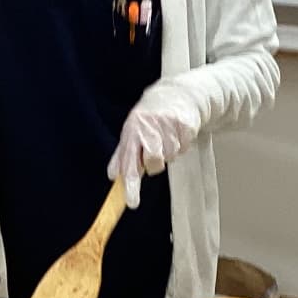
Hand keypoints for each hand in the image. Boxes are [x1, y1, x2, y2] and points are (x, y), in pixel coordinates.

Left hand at [108, 81, 203, 207]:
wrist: (175, 94)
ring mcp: (168, 126)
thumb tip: (112, 176)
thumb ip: (122, 156)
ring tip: (167, 136)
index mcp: (132, 132)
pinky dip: (181, 144)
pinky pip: (183, 148)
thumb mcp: (131, 132)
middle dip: (156, 164)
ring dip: (170, 151)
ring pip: (170, 157)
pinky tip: (177, 132)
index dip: (131, 185)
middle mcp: (148, 129)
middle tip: (156, 152)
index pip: (129, 163)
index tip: (133, 203)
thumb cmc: (149, 117)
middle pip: (154, 163)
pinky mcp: (185, 125)